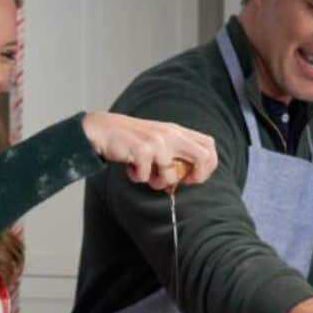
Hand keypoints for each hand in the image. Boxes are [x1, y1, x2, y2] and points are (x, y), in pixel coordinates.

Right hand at [81, 111, 216, 190]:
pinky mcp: (142, 150)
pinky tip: (130, 168)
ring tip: (145, 175)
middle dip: (198, 176)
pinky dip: (137, 178)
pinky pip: (145, 177)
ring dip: (157, 183)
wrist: (104, 129)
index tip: (193, 176)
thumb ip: (175, 151)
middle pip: (203, 157)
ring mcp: (157, 142)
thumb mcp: (159, 139)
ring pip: (171, 175)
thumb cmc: (132, 139)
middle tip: (183, 182)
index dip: (208, 165)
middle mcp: (171, 134)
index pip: (209, 145)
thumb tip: (188, 176)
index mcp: (177, 131)